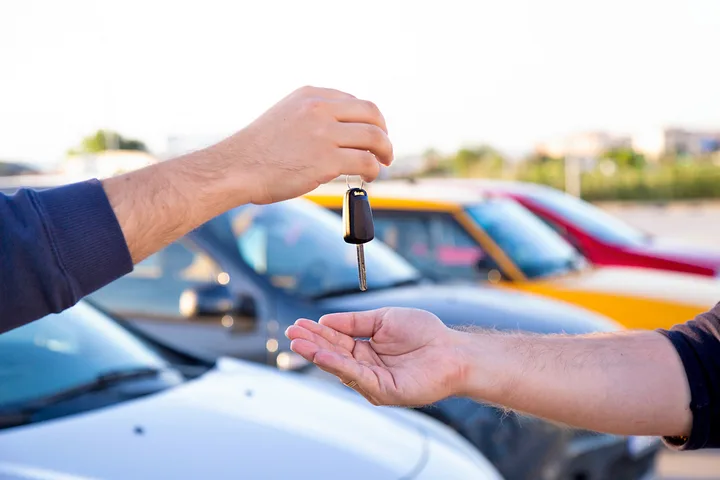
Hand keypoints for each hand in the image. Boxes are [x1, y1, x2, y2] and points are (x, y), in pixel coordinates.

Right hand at [208, 86, 392, 204]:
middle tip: (384, 150)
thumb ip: (312, 117)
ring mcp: (324, 133)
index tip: (371, 134)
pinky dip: (374, 170)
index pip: (355, 101)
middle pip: (372, 114)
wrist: (236, 168)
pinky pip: (366, 162)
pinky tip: (368, 177)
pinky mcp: (327, 160)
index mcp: (310, 95)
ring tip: (381, 164)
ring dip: (384, 152)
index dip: (370, 119)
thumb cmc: (257, 151)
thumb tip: (342, 133)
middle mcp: (319, 108)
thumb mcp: (286, 116)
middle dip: (383, 132)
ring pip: (374, 138)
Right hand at [285, 307, 467, 405]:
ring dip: (318, 354)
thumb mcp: (383, 318)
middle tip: (291, 333)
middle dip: (311, 343)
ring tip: (299, 343)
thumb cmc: (425, 333)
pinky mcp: (383, 391)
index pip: (336, 339)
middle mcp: (366, 366)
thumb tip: (325, 319)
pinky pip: (356, 376)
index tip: (298, 324)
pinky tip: (322, 354)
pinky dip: (337, 365)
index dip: (317, 332)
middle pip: (333, 353)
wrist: (453, 350)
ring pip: (340, 366)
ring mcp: (373, 380)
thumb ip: (354, 321)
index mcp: (366, 348)